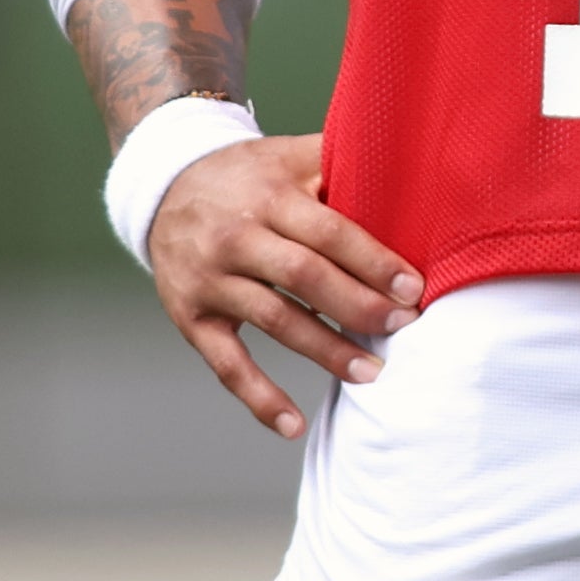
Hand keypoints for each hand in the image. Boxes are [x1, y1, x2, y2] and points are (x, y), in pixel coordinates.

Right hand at [148, 131, 421, 438]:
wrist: (164, 187)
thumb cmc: (248, 176)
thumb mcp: (288, 155)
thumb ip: (342, 161)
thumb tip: (414, 173)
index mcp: (268, 195)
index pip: (329, 232)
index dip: (373, 262)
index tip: (413, 290)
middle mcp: (236, 237)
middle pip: (304, 276)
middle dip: (359, 305)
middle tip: (403, 327)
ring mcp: (211, 280)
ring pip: (274, 321)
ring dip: (326, 351)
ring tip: (371, 372)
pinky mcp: (192, 317)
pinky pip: (227, 364)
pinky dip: (260, 398)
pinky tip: (294, 425)